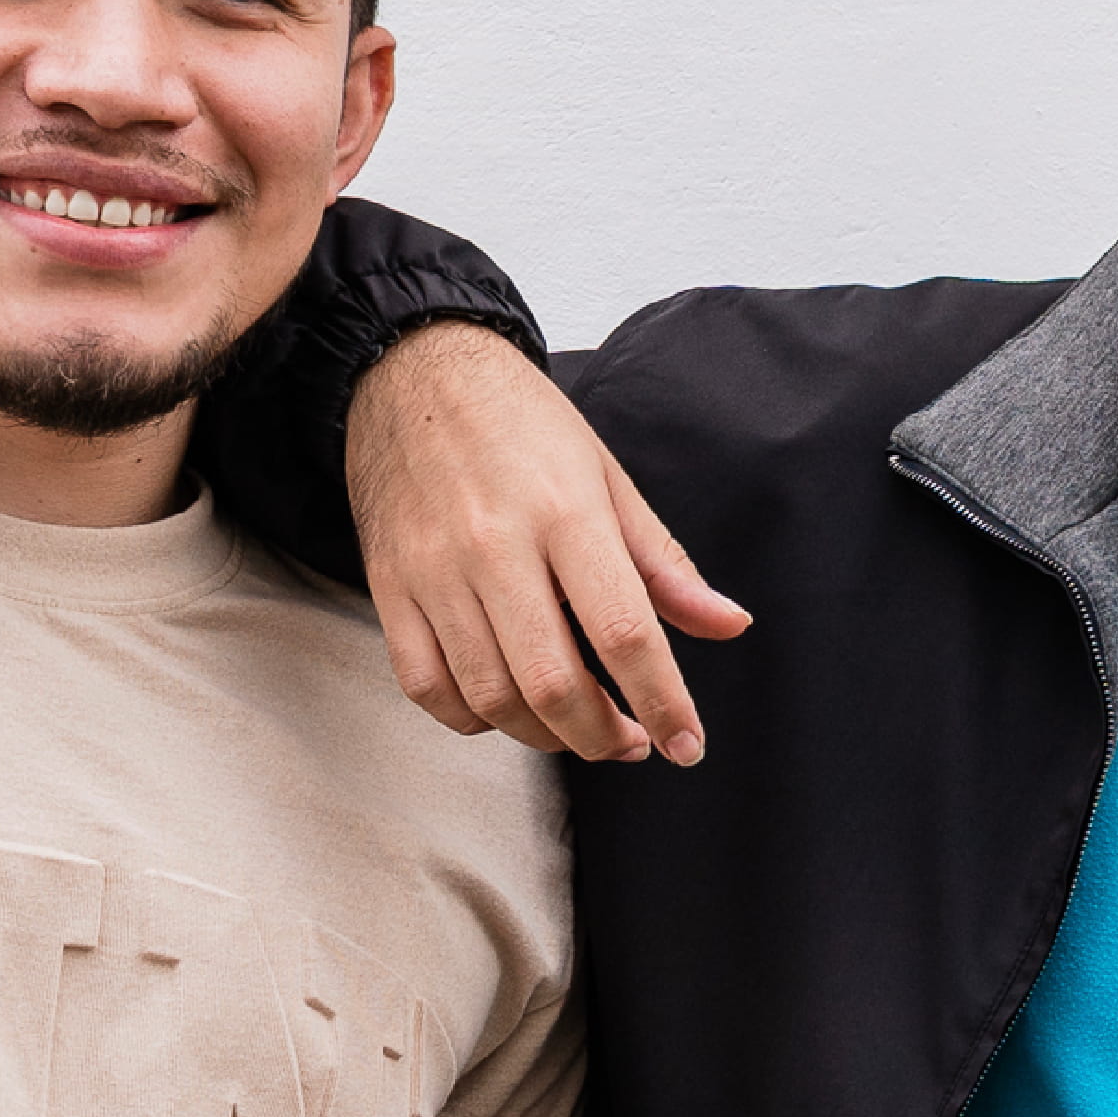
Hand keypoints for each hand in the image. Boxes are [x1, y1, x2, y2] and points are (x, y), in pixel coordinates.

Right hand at [347, 323, 751, 762]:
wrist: (413, 373)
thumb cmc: (518, 423)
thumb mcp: (607, 476)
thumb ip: (665, 562)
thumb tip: (728, 624)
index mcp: (565, 511)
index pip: (624, 632)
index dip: (664, 702)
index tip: (687, 743)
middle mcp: (494, 545)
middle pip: (553, 683)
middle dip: (603, 736)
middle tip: (631, 741)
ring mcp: (433, 571)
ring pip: (490, 696)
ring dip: (544, 736)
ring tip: (578, 727)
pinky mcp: (389, 587)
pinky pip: (426, 686)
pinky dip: (472, 719)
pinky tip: (506, 708)